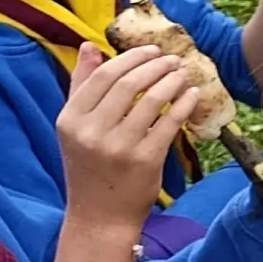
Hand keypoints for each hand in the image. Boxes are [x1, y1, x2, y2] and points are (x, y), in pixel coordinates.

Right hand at [56, 43, 200, 226]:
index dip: (131, 58)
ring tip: (183, 73)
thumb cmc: (89, 166)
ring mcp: (119, 146)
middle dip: (156, 65)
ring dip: (172, 80)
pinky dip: (184, 103)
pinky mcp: (145, 159)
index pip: (104, 76)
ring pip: (152, 99)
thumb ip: (81, 86)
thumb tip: (89, 46)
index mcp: (70, 120)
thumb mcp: (75, 127)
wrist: (100, 215)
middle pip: (129, 83)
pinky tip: (192, 94)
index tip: (151, 51)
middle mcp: (91, 132)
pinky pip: (170, 122)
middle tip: (173, 59)